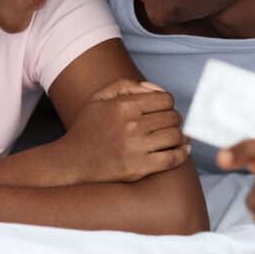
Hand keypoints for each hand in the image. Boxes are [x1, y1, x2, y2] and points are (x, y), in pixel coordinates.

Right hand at [59, 78, 190, 183]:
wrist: (71, 162)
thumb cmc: (86, 128)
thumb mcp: (98, 98)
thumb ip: (124, 85)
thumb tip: (151, 88)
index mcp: (124, 106)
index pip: (166, 99)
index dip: (169, 105)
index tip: (165, 112)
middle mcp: (131, 126)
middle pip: (173, 117)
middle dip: (176, 120)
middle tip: (173, 125)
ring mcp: (135, 148)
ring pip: (175, 137)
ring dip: (182, 137)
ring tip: (181, 138)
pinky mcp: (138, 169)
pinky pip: (172, 159)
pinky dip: (182, 154)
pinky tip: (183, 151)